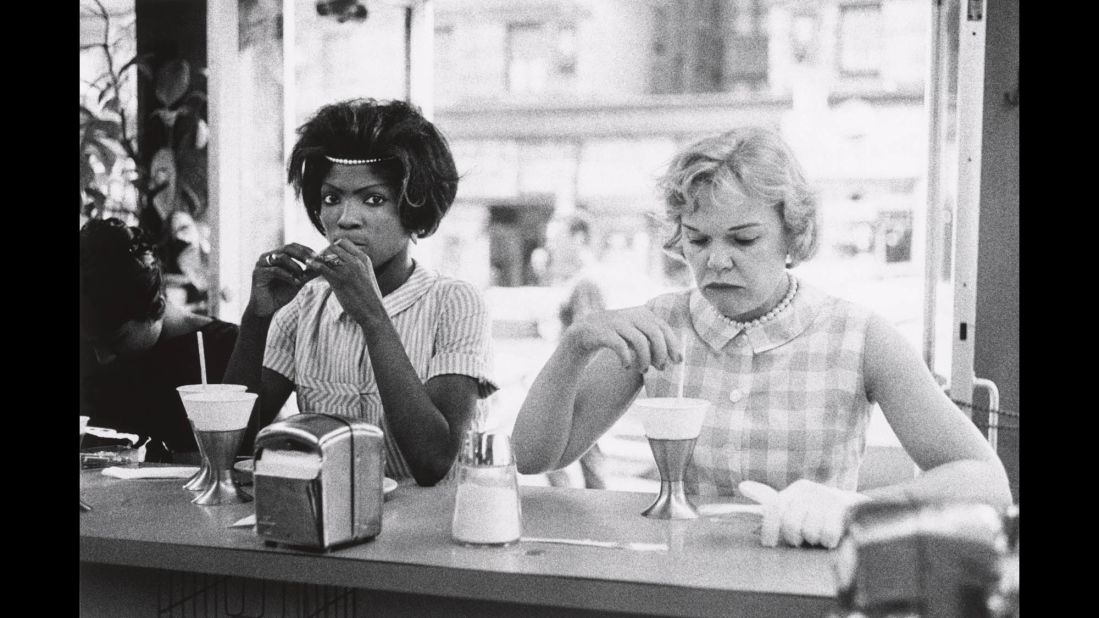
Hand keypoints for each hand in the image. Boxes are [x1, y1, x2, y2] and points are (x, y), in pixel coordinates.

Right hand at [248, 243, 319, 316]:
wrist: (267, 308)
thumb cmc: (281, 293)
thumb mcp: (298, 281)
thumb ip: (308, 273)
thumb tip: (324, 265)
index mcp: (276, 255)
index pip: (292, 246)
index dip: (305, 250)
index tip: (318, 257)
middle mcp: (268, 256)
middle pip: (287, 248)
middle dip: (302, 255)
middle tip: (313, 262)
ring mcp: (261, 263)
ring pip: (281, 257)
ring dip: (295, 266)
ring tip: (302, 276)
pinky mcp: (258, 273)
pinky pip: (275, 270)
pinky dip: (287, 275)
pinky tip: (295, 282)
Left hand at [307, 239, 384, 323]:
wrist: (373, 312)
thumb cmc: (369, 298)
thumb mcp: (367, 276)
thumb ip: (356, 267)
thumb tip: (343, 264)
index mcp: (363, 258)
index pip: (343, 242)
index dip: (333, 247)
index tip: (328, 257)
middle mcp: (356, 261)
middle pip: (332, 247)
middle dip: (323, 253)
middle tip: (317, 263)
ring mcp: (348, 270)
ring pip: (326, 255)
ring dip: (316, 259)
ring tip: (310, 266)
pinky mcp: (339, 280)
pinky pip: (321, 267)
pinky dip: (312, 265)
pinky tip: (308, 267)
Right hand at [561, 307, 681, 372]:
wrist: (585, 332)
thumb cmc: (616, 336)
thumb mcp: (636, 333)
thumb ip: (653, 340)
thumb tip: (677, 358)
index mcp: (642, 313)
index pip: (663, 327)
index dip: (673, 345)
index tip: (677, 361)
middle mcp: (631, 315)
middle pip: (654, 333)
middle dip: (661, 353)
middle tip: (660, 368)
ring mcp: (616, 322)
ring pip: (639, 341)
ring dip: (645, 359)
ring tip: (643, 370)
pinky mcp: (603, 332)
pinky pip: (620, 346)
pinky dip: (626, 358)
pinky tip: (626, 366)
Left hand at [740, 479, 869, 548]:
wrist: (855, 511)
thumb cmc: (818, 513)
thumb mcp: (794, 505)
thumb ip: (769, 500)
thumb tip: (743, 486)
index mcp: (795, 490)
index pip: (773, 507)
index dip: (769, 528)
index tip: (769, 544)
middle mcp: (809, 490)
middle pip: (790, 525)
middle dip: (795, 537)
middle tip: (803, 538)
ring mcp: (827, 498)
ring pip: (809, 533)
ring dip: (814, 540)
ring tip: (819, 534)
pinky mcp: (843, 508)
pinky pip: (828, 535)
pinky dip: (828, 541)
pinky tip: (832, 536)